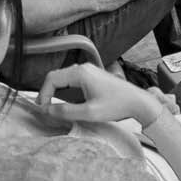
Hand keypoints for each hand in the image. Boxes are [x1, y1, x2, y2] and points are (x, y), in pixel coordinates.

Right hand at [36, 62, 162, 125]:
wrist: (137, 102)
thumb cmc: (117, 105)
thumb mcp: (89, 112)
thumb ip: (65, 111)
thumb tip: (47, 110)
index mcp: (81, 73)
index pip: (51, 78)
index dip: (43, 94)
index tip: (43, 109)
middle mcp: (84, 68)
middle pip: (56, 77)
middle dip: (47, 93)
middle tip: (46, 110)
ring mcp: (89, 71)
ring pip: (63, 79)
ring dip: (56, 92)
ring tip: (54, 108)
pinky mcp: (93, 77)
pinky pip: (72, 81)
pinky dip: (65, 91)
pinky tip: (67, 104)